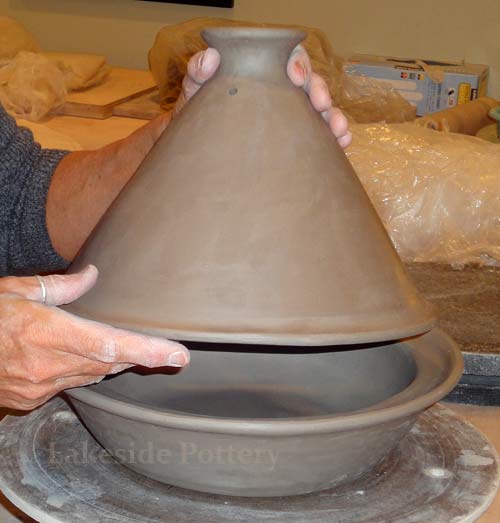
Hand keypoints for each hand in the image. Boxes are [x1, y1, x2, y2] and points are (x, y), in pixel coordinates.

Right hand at [0, 265, 189, 409]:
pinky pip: (73, 384)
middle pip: (110, 362)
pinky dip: (86, 371)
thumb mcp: (17, 289)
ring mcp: (39, 386)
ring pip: (94, 375)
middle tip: (170, 354)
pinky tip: (88, 359)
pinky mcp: (31, 398)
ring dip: (114, 362)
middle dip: (141, 357)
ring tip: (135, 351)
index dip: (148, 351)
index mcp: (48, 332)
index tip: (177, 355)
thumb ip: (59, 286)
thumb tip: (92, 275)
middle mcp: (48, 364)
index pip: (110, 344)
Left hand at [175, 46, 351, 147]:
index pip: (287, 58)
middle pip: (309, 83)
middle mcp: (280, 91)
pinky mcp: (292, 139)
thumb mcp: (194, 89)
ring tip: (339, 131)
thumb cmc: (198, 111)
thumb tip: (210, 57)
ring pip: (319, 110)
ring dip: (333, 117)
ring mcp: (288, 115)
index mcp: (262, 71)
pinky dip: (332, 138)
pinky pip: (317, 135)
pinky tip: (341, 144)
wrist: (196, 144)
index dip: (297, 63)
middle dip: (319, 91)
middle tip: (320, 105)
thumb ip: (198, 71)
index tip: (296, 77)